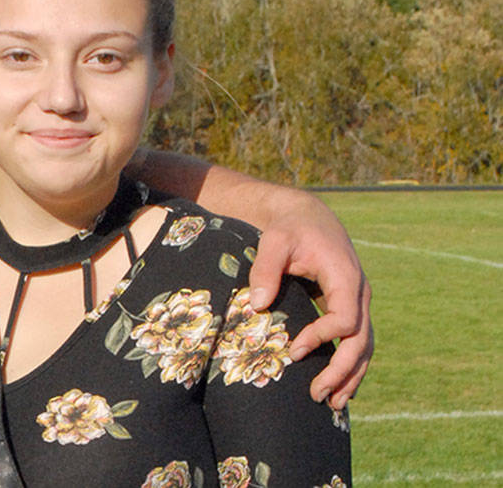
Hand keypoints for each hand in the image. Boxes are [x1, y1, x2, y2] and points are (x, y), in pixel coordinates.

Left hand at [248, 185, 372, 409]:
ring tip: (332, 404)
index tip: (294, 350)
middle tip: (317, 395)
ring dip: (351, 376)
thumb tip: (257, 306)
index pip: (345, 320)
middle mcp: (358, 292)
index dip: (322, 338)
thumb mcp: (274, 240)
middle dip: (342, 370)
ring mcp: (358, 301)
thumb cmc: (290, 228)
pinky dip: (351, 365)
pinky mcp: (350, 307)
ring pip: (365, 346)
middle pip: (361, 341)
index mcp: (345, 277)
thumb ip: (265, 269)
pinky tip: (339, 387)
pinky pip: (357, 341)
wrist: (309, 217)